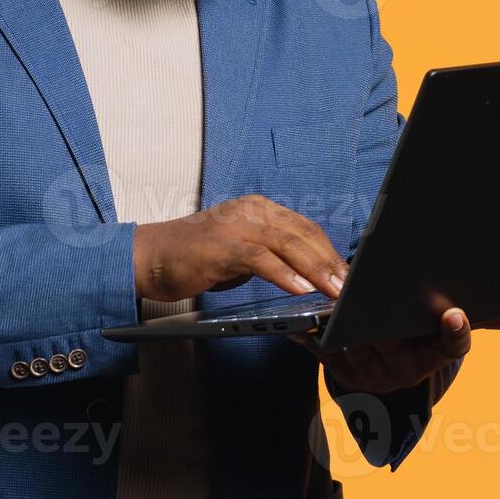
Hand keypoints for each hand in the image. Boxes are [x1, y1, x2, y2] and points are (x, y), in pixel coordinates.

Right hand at [132, 194, 349, 302]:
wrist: (150, 256)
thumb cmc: (195, 257)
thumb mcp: (240, 252)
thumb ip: (270, 257)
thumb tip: (305, 278)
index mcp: (259, 209)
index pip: (305, 228)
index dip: (329, 252)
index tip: (347, 275)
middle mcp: (252, 211)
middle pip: (303, 234)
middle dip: (330, 262)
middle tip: (349, 287)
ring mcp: (237, 226)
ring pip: (288, 244)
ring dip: (315, 269)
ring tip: (334, 290)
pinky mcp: (222, 246)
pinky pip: (261, 259)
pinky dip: (284, 274)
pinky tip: (300, 289)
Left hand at [289, 308, 499, 394]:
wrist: (376, 370)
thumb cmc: (416, 340)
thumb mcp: (444, 331)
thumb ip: (485, 321)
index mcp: (430, 357)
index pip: (450, 348)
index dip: (454, 333)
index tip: (456, 312)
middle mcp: (401, 370)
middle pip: (393, 338)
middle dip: (383, 313)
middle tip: (378, 287)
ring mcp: (366, 372)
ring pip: (354, 343)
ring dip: (343, 319)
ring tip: (338, 291)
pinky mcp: (334, 367)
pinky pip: (320, 349)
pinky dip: (311, 332)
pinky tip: (305, 318)